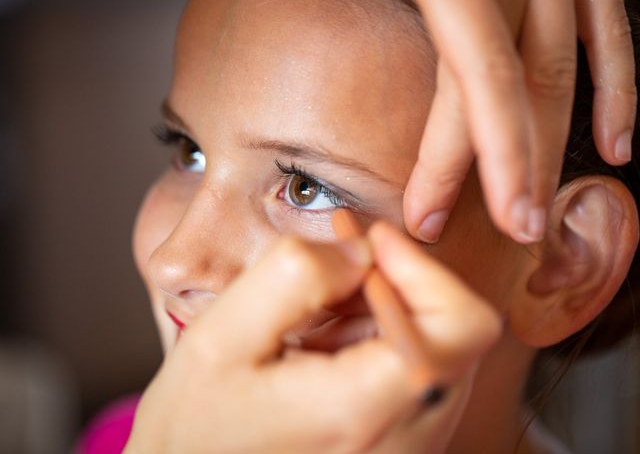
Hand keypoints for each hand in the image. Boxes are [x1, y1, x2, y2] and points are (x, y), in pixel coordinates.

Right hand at [124, 225, 500, 453]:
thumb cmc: (195, 428)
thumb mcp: (224, 336)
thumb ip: (297, 275)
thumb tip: (362, 249)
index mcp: (368, 410)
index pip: (462, 323)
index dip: (422, 267)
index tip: (369, 239)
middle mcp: (408, 443)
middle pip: (457, 333)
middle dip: (401, 283)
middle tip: (339, 268)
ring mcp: (409, 453)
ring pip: (441, 352)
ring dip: (389, 312)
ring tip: (320, 315)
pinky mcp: (399, 451)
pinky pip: (419, 379)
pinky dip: (382, 342)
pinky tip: (327, 344)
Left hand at [399, 0, 635, 243]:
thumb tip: (282, 43)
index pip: (471, 85)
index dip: (450, 165)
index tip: (426, 220)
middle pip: (519, 93)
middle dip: (506, 172)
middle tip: (491, 231)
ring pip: (561, 72)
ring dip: (549, 148)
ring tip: (534, 207)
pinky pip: (607, 27)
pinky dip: (616, 87)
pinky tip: (615, 144)